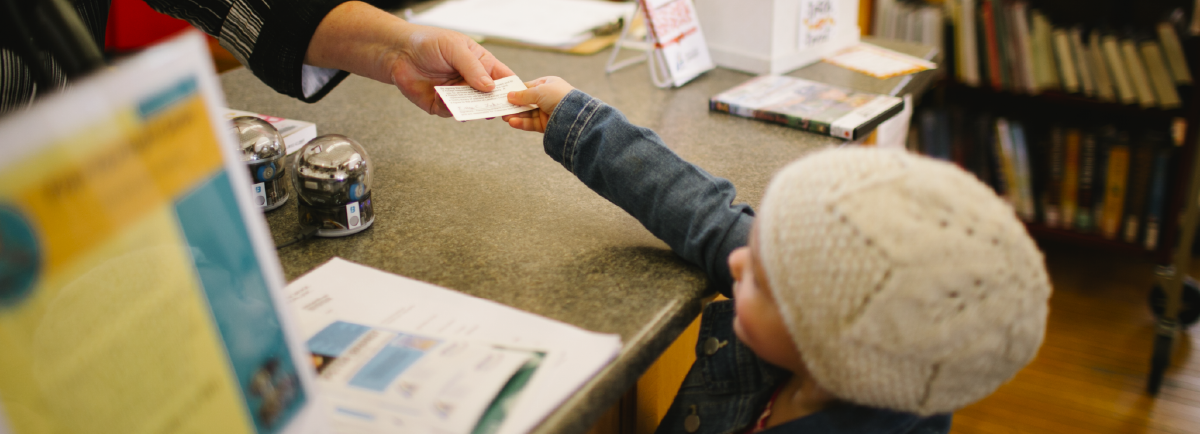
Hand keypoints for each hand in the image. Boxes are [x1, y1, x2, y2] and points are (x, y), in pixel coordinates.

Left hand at [306, 2, 514, 116]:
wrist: (398, 52)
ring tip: (470, 106)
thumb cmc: (428, 43)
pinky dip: (448, 106)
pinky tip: (440, 95)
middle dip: (493, 104)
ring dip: (471, 108)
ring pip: (473, 108)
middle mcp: (472, 81)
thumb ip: (473, 67)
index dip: (511, 89)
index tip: (516, 98)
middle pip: (491, 97)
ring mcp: (458, 94)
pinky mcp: (441, 105)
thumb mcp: (455, 48)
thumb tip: (490, 87)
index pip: (503, 78)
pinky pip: (451, 111)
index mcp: (481, 64)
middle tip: (495, 109)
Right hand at [502, 76, 574, 132]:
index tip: (504, 95)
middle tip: (501, 108)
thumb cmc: (559, 96)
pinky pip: (531, 123)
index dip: (516, 91)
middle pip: (526, 102)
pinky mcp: (547, 124)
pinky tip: (512, 122)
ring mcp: (547, 111)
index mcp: (548, 84)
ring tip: (504, 117)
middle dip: (514, 105)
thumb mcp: (539, 91)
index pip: (528, 87)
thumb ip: (523, 95)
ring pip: (527, 114)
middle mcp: (547, 98)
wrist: (576, 115)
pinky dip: (522, 123)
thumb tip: (509, 96)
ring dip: (516, 115)